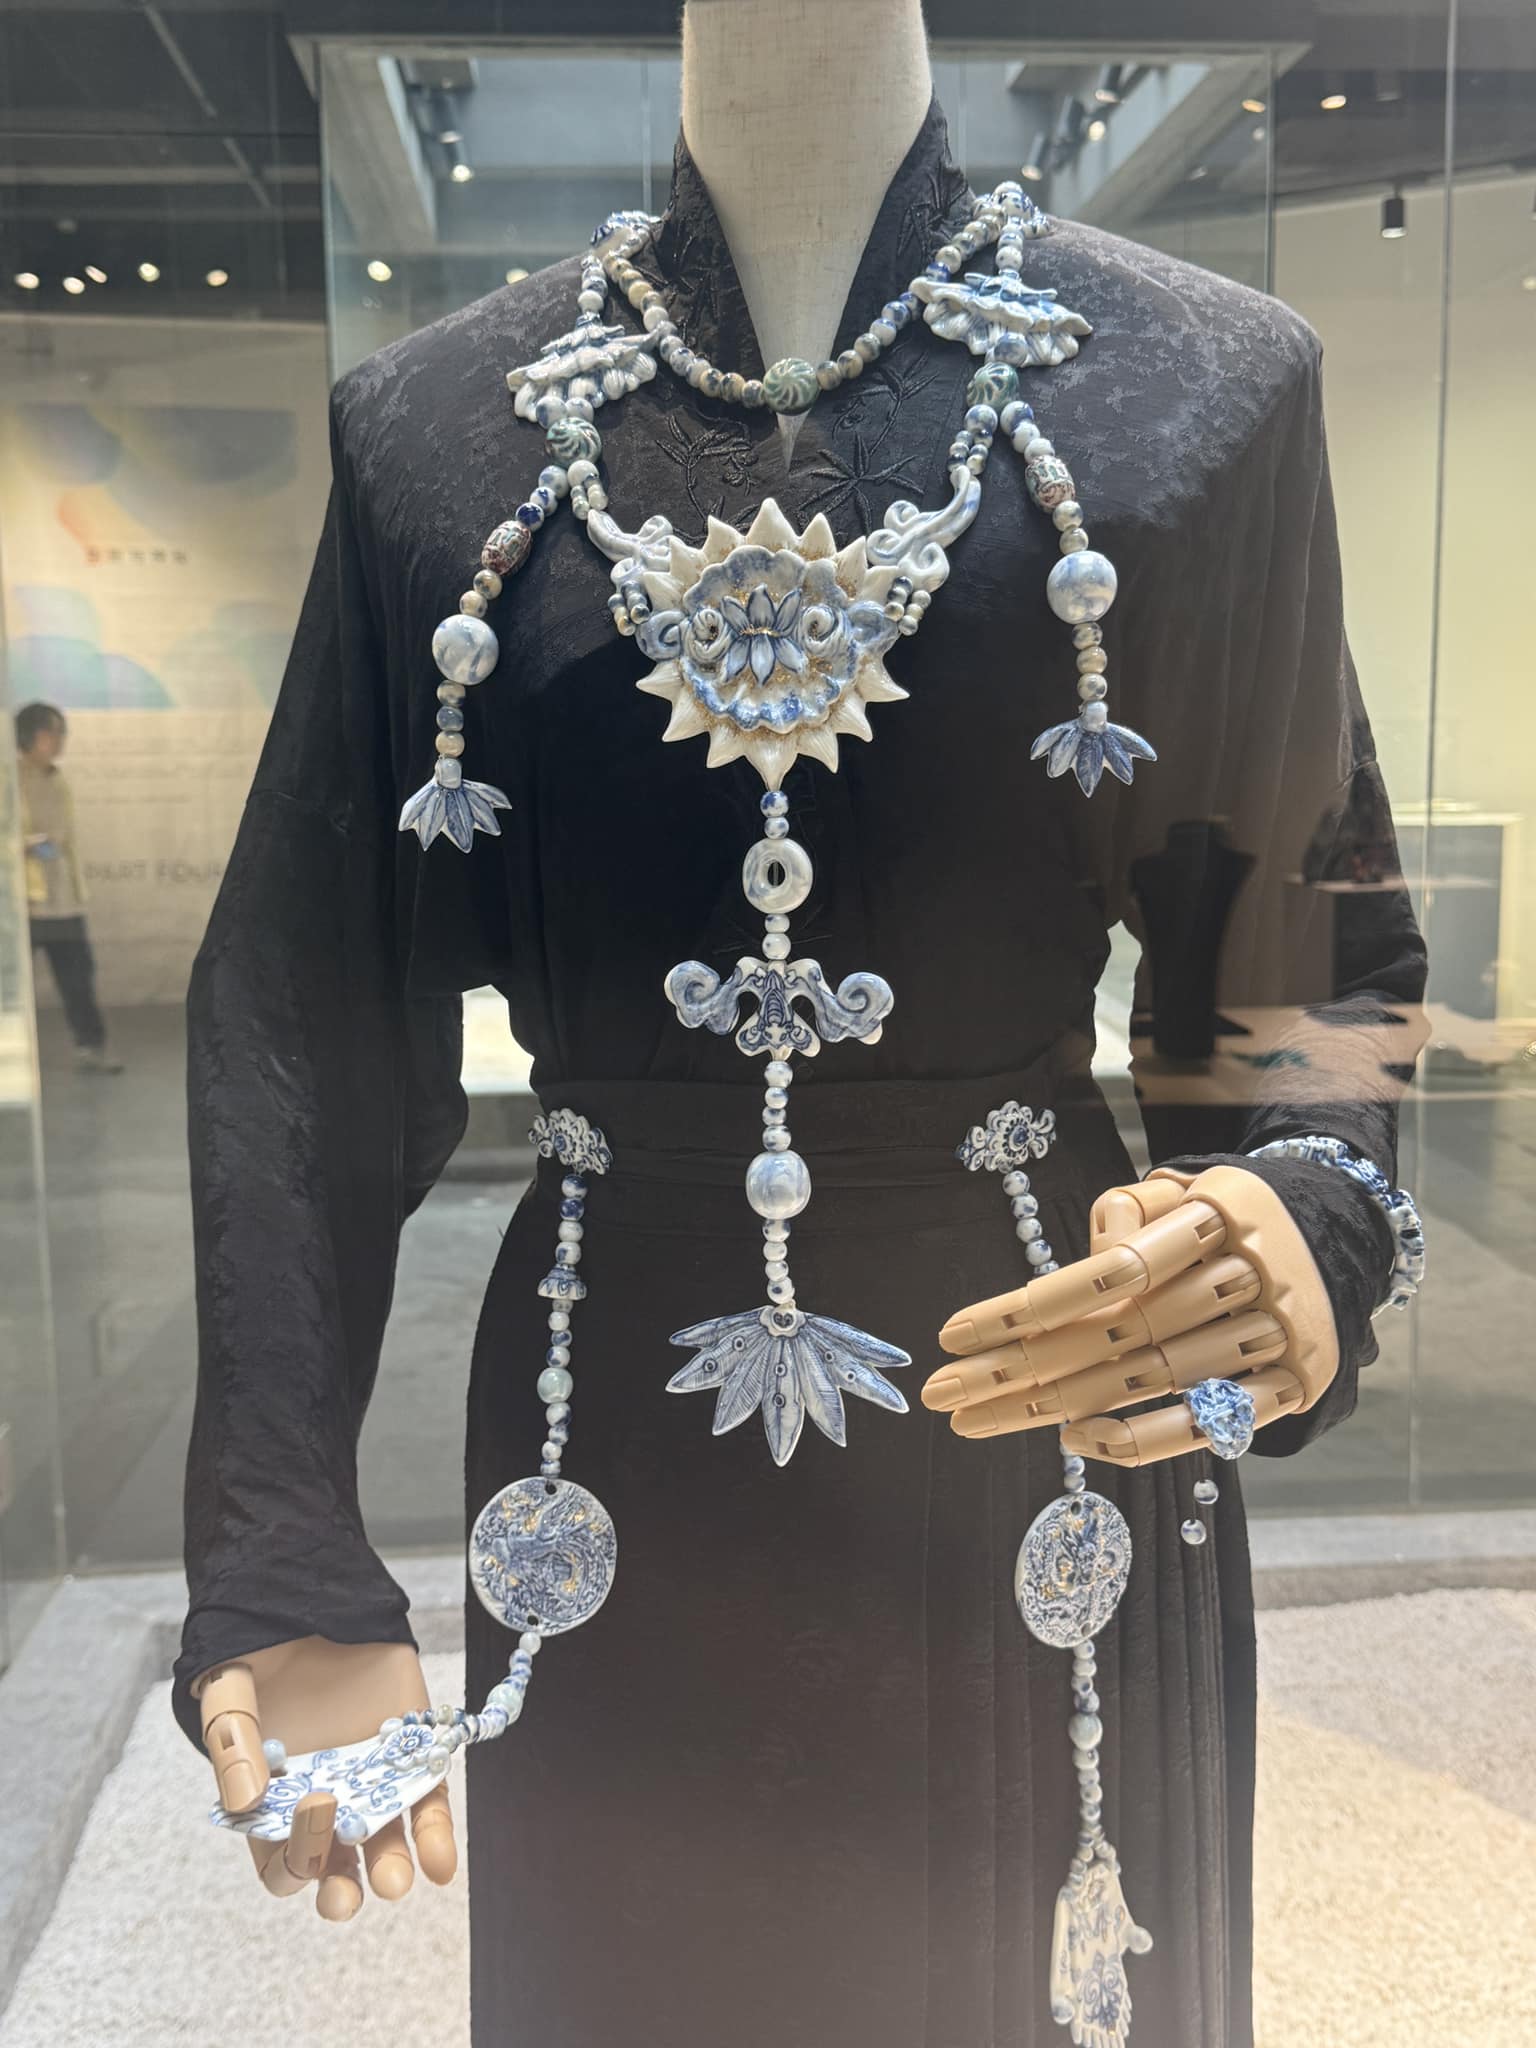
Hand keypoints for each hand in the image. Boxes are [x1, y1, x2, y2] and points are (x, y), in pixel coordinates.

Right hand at [197, 1638, 456, 1920]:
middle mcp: (325, 1807)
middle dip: (338, 1892)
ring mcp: (371, 1785)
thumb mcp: (230, 1693)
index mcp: (273, 1806)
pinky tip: (441, 1863)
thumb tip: (244, 1800)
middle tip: (344, 1892)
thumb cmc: (261, 1657)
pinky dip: (436, 1836)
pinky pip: (428, 1805)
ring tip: (397, 1880)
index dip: (292, 1860)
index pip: (280, 1863)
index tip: (310, 1815)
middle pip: (332, 1871)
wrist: (312, 1604)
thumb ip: (233, 1743)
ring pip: (384, 1847)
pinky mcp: (412, 1757)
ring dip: (391, 1869)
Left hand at [922, 1163, 1338, 1464]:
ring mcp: (1276, 1333)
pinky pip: (1210, 1423)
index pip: (1112, 1271)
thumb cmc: (1220, 1214)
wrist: (1333, 1231)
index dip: (1030, 1306)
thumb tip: (1092, 1263)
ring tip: (980, 1420)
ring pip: (1149, 1379)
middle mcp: (1250, 1275)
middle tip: (942, 1393)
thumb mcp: (1177, 1187)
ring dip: (1057, 1405)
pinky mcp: (1295, 1384)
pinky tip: (1076, 1438)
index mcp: (1215, 1215)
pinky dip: (1144, 1437)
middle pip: (1116, 1333)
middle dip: (1018, 1367)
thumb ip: (1126, 1213)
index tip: (954, 1333)